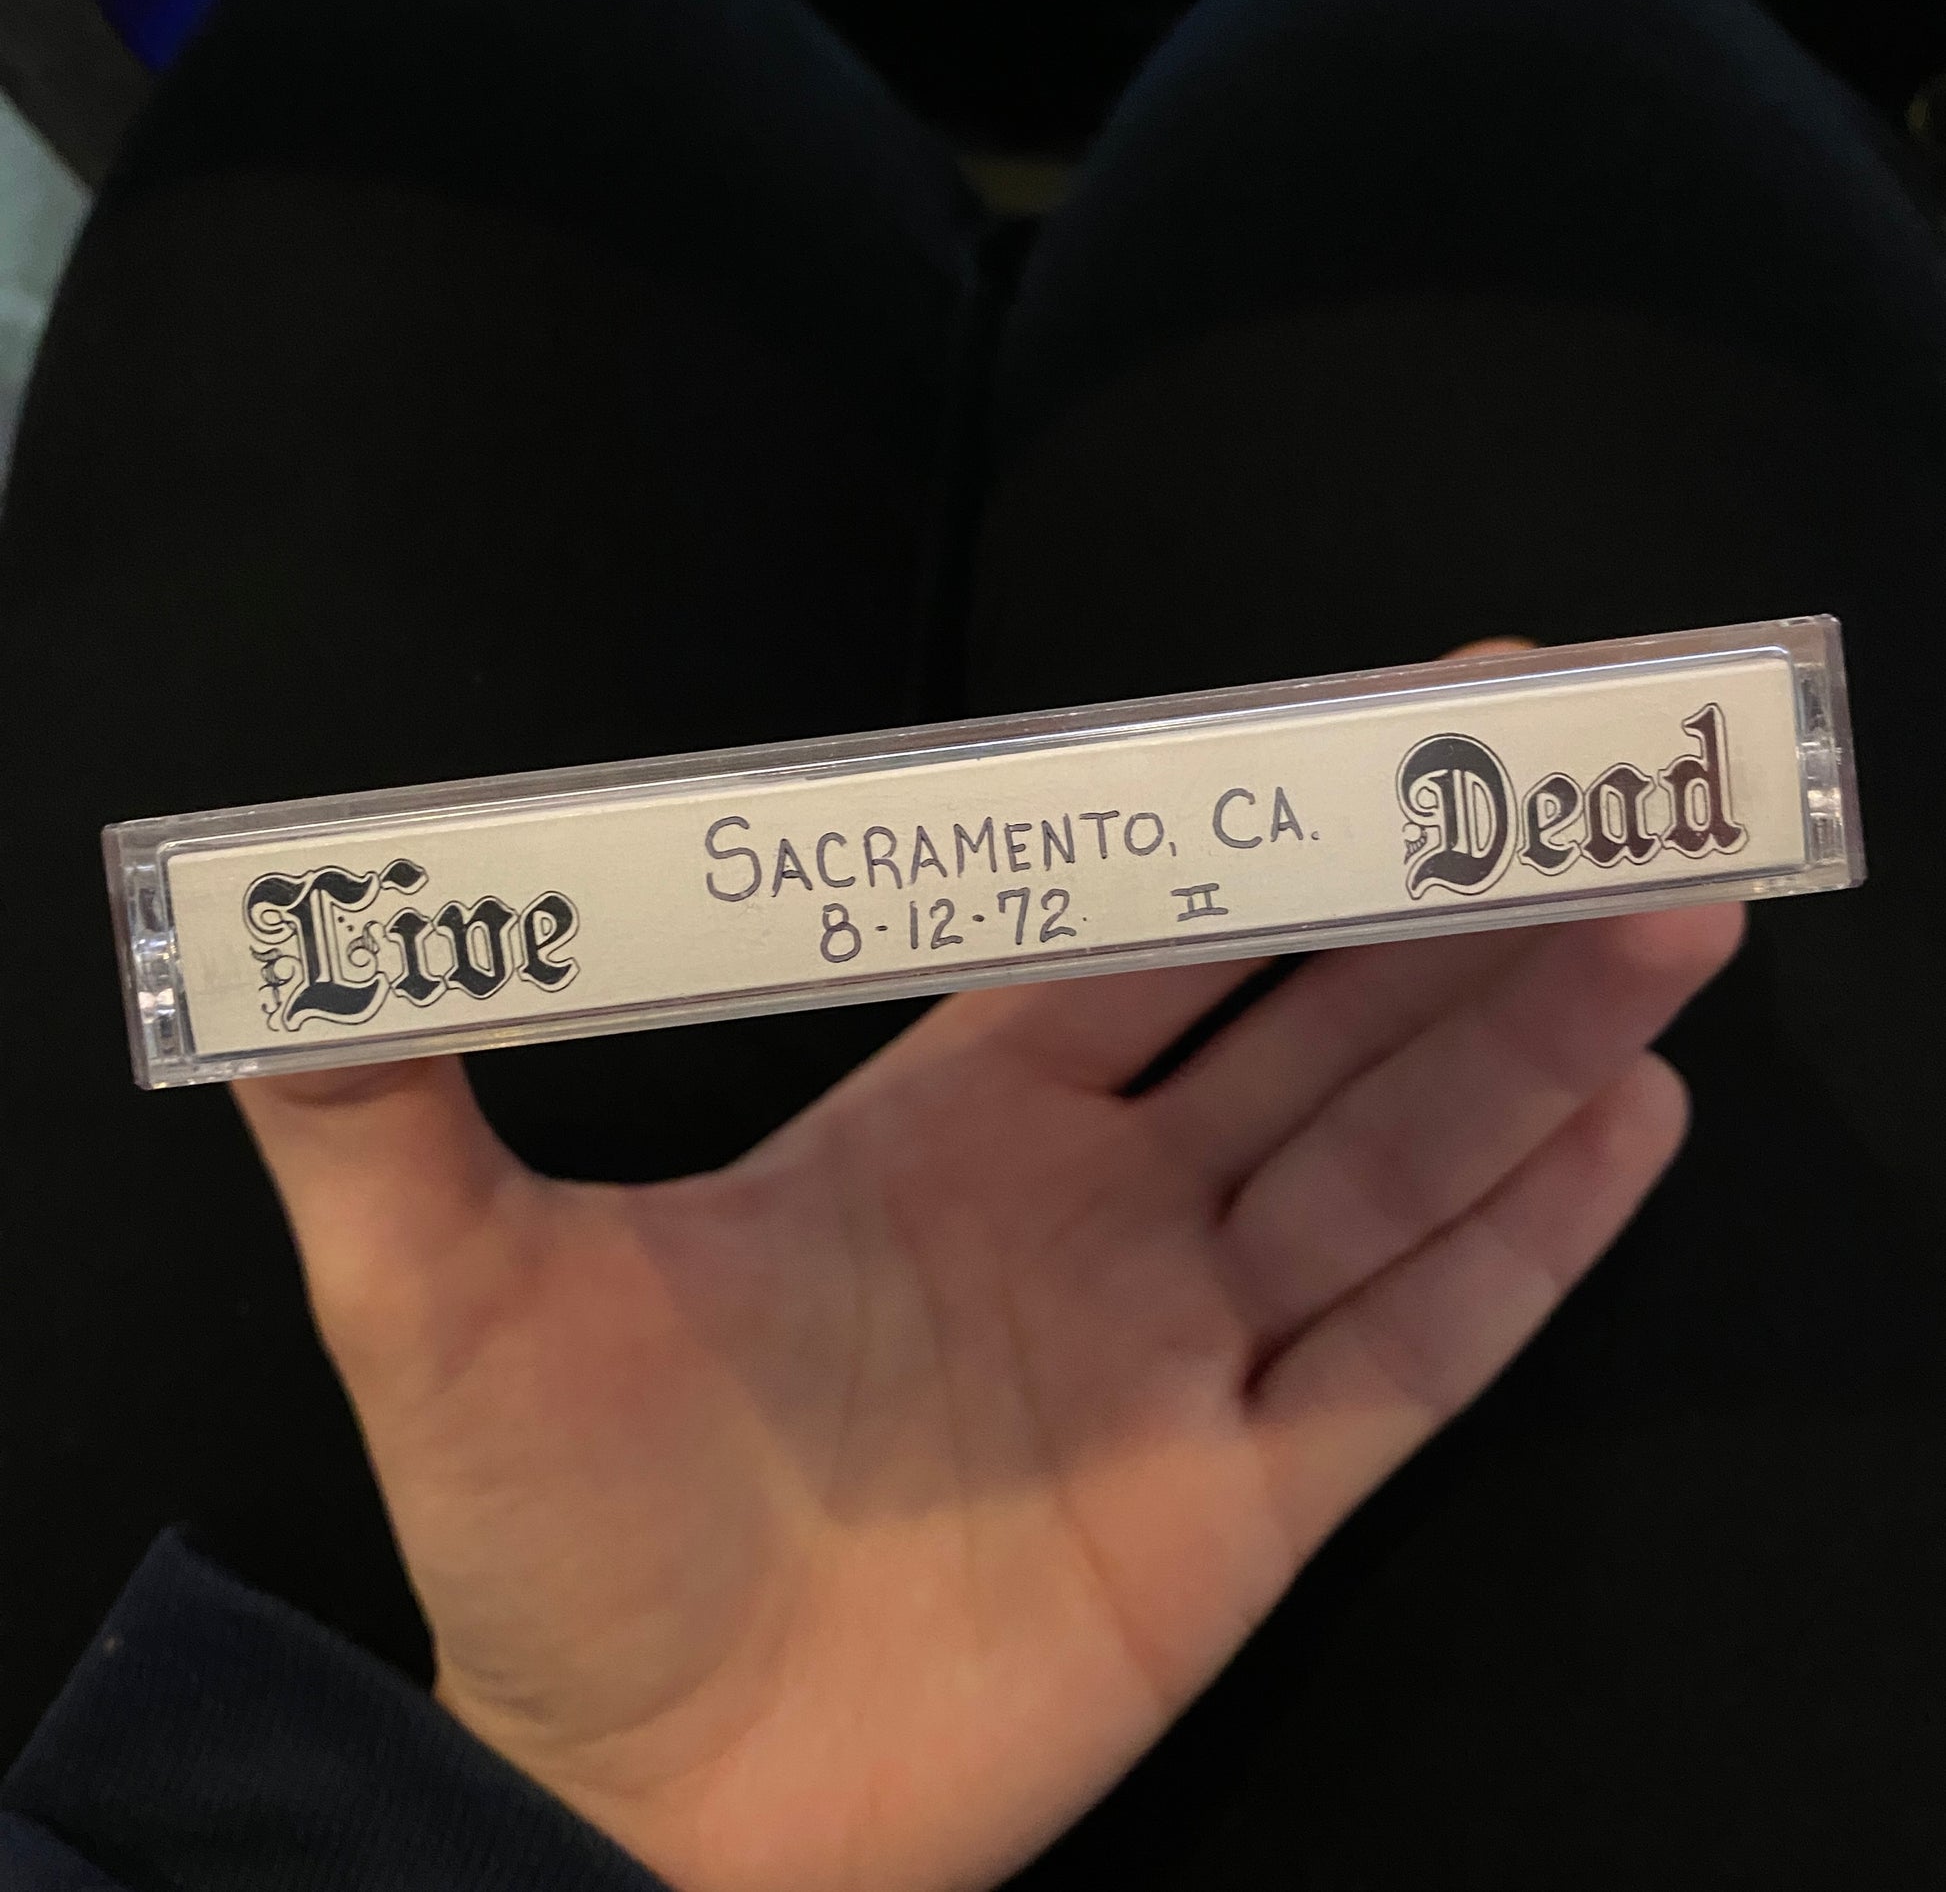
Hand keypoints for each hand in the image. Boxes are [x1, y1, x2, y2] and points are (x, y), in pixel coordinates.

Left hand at [236, 880, 1739, 1891]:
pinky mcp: (1242, 1510)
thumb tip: (256, 934)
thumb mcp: (442, 1293)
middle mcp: (1091, 1211)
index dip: (1251, 814)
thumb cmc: (552, 1543)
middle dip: (1446, 898)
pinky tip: (1624, 1121)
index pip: (1138, 924)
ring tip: (1666, 916)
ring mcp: (1182, 1353)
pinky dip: (1525, 1240)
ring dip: (1526, 1036)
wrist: (638, 1808)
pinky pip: (1415, 1349)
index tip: (1369, 712)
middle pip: (1308, 1016)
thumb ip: (381, 1103)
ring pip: (1395, 1156)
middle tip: (1585, 775)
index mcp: (946, 1121)